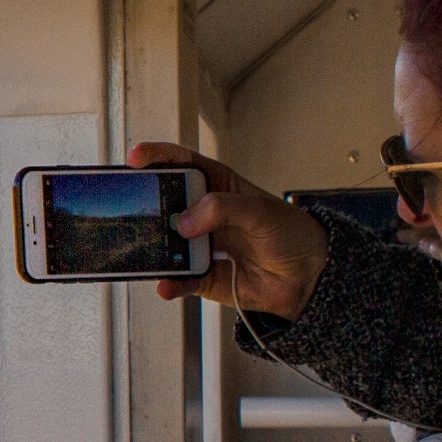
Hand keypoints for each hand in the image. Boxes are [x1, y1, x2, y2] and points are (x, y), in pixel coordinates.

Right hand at [126, 142, 330, 313]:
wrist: (307, 277)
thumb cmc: (290, 234)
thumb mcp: (260, 212)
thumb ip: (221, 208)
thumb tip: (184, 221)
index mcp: (216, 187)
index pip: (182, 165)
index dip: (158, 157)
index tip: (136, 159)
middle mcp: (203, 215)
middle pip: (165, 205)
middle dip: (146, 206)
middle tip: (134, 210)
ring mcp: (199, 245)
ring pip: (165, 244)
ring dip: (154, 248)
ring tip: (146, 251)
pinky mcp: (201, 276)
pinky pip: (179, 279)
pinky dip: (170, 283)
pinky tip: (167, 284)